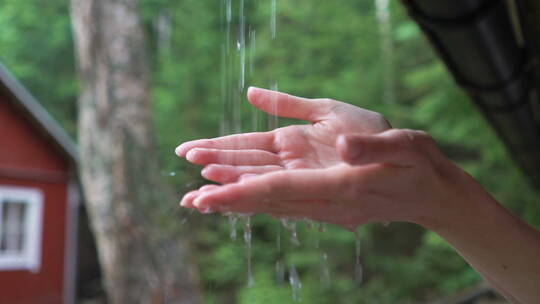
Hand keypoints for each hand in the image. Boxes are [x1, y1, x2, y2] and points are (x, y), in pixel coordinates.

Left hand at [176, 88, 463, 229]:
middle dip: (228, 199)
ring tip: (199, 201)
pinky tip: (234, 197)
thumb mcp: (403, 144)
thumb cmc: (418, 163)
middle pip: (268, 199)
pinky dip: (254, 199)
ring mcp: (323, 205)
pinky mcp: (323, 201)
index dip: (244, 190)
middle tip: (190, 201)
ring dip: (235, 201)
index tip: (211, 194)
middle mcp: (326, 200)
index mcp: (340, 185)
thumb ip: (369, 145)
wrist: (430, 192)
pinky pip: (283, 201)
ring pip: (271, 203)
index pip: (282, 189)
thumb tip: (340, 144)